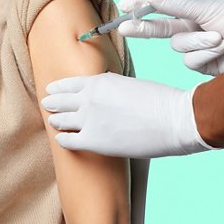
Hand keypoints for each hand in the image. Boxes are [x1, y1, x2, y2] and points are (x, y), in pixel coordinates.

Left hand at [42, 72, 219, 157]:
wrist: (176, 120)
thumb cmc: (161, 101)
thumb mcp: (129, 83)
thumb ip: (110, 86)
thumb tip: (100, 91)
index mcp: (98, 82)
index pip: (68, 84)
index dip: (58, 88)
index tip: (52, 90)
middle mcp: (89, 99)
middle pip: (60, 101)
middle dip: (53, 103)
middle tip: (47, 105)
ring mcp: (89, 120)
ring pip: (61, 120)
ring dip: (56, 121)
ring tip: (54, 122)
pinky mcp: (93, 141)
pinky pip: (67, 141)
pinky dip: (62, 139)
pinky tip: (61, 139)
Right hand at [116, 0, 223, 75]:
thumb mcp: (209, 7)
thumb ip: (176, 5)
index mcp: (194, 11)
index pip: (161, 8)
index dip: (141, 7)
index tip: (122, 5)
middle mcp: (193, 29)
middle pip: (159, 29)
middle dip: (142, 28)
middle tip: (123, 28)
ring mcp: (198, 49)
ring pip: (178, 47)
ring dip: (198, 42)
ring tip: (221, 37)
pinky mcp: (205, 66)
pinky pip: (190, 62)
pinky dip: (206, 54)